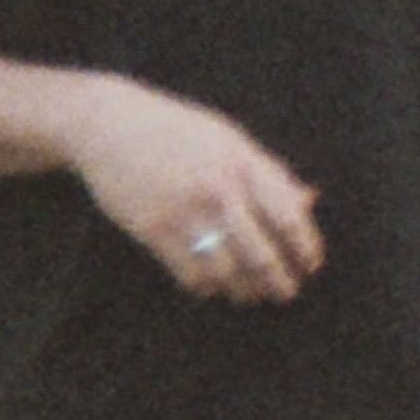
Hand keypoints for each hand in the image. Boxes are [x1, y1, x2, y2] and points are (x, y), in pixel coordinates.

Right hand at [60, 78, 321, 302]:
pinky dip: (206, 287)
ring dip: (243, 290)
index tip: (310, 265)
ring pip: (227, 272)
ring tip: (248, 294)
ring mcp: (184, 211)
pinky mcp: (154, 229)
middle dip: (279, 282)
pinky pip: (191, 274)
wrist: (109, 124)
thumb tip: (310, 201)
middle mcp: (218, 188)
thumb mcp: (228, 140)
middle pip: (261, 254)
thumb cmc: (177, 131)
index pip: (289, 216)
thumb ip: (270, 172)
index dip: (306, 248)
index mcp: (243, 163)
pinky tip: (211, 285)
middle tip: (286, 293)